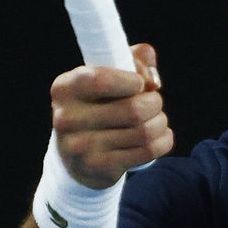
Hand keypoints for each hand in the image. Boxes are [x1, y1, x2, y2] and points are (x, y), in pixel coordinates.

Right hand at [48, 43, 172, 187]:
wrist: (76, 157)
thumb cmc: (98, 106)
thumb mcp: (106, 77)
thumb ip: (130, 59)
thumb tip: (150, 63)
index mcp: (64, 89)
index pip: (101, 79)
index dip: (132, 80)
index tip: (140, 83)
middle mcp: (66, 118)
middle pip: (134, 109)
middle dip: (154, 102)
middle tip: (153, 102)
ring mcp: (80, 147)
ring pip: (144, 131)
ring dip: (160, 122)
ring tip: (157, 119)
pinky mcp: (98, 168)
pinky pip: (147, 151)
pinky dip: (163, 140)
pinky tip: (160, 136)